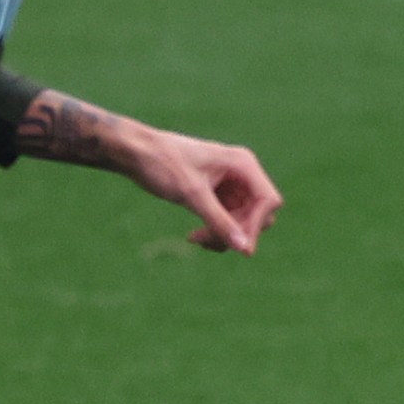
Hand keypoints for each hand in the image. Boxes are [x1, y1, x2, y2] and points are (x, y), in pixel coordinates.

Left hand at [122, 127, 283, 253]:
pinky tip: (195, 236)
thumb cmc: (163, 164)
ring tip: (196, 239)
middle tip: (206, 241)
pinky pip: (228, 221)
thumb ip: (220, 222)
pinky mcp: (217, 195)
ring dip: (224, 235)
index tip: (240, 247)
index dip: (257, 225)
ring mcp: (230, 185)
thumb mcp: (192, 195)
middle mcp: (241, 174)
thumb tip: (245, 249)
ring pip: (243, 221)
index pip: (268, 200)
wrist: (136, 153)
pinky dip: (215, 232)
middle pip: (258, 214)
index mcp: (242, 164)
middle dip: (237, 232)